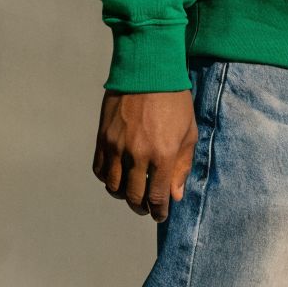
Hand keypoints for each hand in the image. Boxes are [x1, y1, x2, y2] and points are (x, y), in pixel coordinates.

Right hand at [93, 89, 195, 220]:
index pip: (157, 197)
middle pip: (133, 196)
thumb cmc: (175, 102)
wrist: (148, 71)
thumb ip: (182, 167)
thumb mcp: (188, 134)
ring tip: (132, 193)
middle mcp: (137, 154)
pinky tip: (117, 177)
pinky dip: (107, 179)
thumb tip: (175, 195)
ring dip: (122, 195)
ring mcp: (116, 146)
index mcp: (162, 155)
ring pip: (113, 186)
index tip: (160, 215)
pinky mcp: (102, 138)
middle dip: (140, 207)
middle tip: (146, 208)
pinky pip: (99, 169)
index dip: (158, 211)